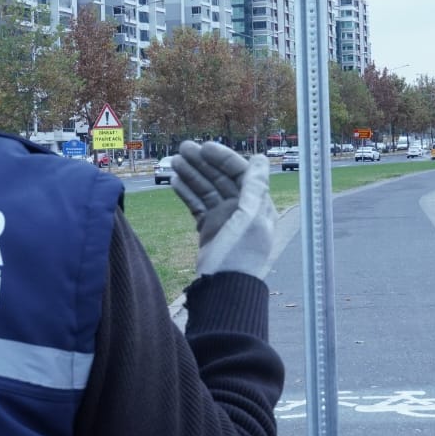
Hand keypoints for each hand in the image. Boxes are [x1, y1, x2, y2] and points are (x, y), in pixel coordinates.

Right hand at [169, 141, 275, 279]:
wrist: (224, 287)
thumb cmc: (240, 253)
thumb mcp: (251, 218)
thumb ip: (255, 187)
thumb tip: (262, 158)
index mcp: (256, 204)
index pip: (240, 172)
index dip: (223, 158)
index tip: (204, 148)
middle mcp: (241, 208)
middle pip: (221, 178)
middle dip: (202, 163)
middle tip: (181, 149)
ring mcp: (224, 218)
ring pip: (207, 190)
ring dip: (191, 175)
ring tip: (173, 161)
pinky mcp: (209, 229)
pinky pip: (197, 205)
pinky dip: (187, 193)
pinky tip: (175, 181)